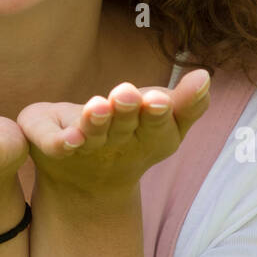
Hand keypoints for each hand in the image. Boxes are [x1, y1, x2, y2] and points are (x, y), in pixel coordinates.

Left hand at [16, 69, 212, 200]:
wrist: (83, 180)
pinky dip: (60, 141)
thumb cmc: (130, 136)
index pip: (159, 124)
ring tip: (97, 106)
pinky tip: (68, 139)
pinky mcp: (51, 145)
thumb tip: (205, 76)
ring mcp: (83, 146)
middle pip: (124, 127)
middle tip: (125, 94)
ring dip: (94, 122)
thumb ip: (186, 103)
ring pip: (91, 134)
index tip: (158, 99)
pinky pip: (54, 143)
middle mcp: (116, 143)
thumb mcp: (163, 119)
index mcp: (148, 135)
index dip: (158, 113)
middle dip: (126, 112)